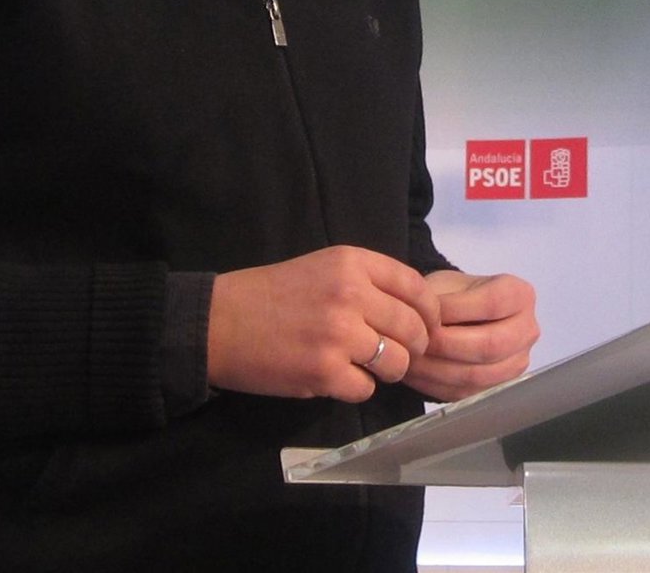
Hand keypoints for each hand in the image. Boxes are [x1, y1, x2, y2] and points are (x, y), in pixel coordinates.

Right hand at [207, 246, 440, 402]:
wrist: (221, 321)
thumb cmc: (270, 294)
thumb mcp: (321, 268)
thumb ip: (366, 282)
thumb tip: (414, 311)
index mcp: (350, 262)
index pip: (415, 287)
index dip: (428, 313)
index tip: (425, 328)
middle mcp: (350, 293)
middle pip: (413, 329)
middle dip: (411, 347)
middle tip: (394, 353)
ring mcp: (339, 334)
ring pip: (396, 363)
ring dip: (384, 370)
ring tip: (359, 364)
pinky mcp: (325, 372)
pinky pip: (366, 388)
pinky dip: (354, 388)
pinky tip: (332, 376)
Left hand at [405, 270, 539, 401]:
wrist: (457, 315)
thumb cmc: (452, 294)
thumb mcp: (445, 284)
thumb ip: (438, 299)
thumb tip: (423, 323)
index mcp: (519, 295)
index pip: (492, 304)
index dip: (456, 308)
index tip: (427, 308)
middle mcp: (527, 331)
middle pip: (491, 345)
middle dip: (447, 345)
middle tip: (416, 339)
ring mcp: (516, 364)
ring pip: (479, 375)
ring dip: (438, 369)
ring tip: (410, 358)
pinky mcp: (498, 388)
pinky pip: (468, 393)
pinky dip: (437, 385)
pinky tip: (416, 374)